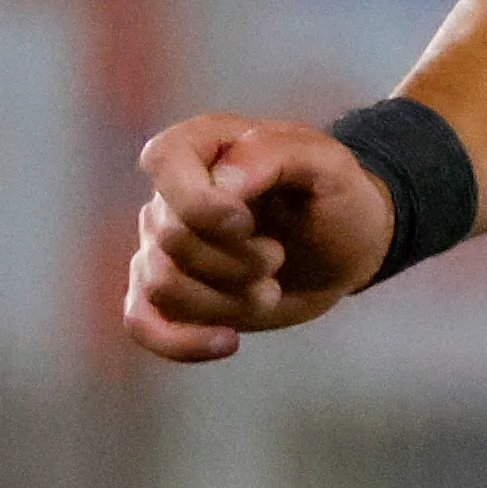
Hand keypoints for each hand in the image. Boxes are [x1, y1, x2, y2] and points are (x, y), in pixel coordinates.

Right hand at [123, 113, 396, 363]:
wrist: (345, 249)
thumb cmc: (336, 198)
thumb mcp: (330, 165)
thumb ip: (277, 154)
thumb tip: (223, 182)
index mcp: (204, 145)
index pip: (162, 160)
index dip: (199, 201)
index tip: (246, 222)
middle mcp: (172, 194)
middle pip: (172, 238)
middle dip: (235, 260)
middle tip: (277, 257)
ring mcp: (165, 247)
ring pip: (164, 285)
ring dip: (228, 300)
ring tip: (270, 288)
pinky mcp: (170, 294)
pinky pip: (141, 323)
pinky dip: (180, 341)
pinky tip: (228, 342)